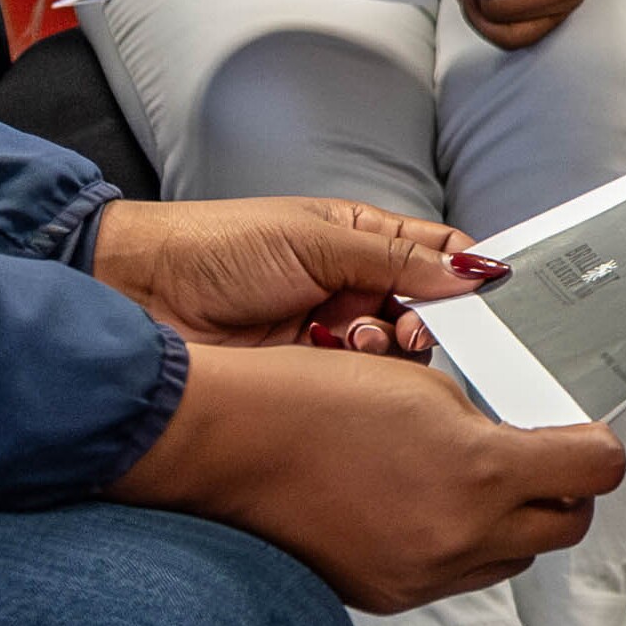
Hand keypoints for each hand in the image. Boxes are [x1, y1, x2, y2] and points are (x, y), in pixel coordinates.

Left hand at [92, 195, 498, 352]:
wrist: (137, 298)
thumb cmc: (213, 247)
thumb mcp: (313, 239)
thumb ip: (395, 258)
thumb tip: (470, 271)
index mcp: (361, 240)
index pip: (438, 254)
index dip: (468, 274)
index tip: (488, 294)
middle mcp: (353, 288)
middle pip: (427, 312)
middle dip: (428, 321)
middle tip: (410, 329)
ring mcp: (332, 336)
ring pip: (396, 354)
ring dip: (386, 349)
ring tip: (355, 340)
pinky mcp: (309, 380)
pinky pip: (357, 385)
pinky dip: (355, 378)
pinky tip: (329, 360)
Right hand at [106, 340, 625, 613]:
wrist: (225, 447)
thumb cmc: (313, 401)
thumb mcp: (427, 388)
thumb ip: (492, 424)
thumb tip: (528, 444)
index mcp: (483, 472)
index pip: (594, 471)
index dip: (596, 448)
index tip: (585, 438)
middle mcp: (463, 536)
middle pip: (565, 525)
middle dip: (563, 491)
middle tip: (542, 460)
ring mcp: (424, 576)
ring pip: (512, 559)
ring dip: (510, 524)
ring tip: (470, 483)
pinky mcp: (387, 598)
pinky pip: (454, 578)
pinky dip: (456, 548)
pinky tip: (419, 510)